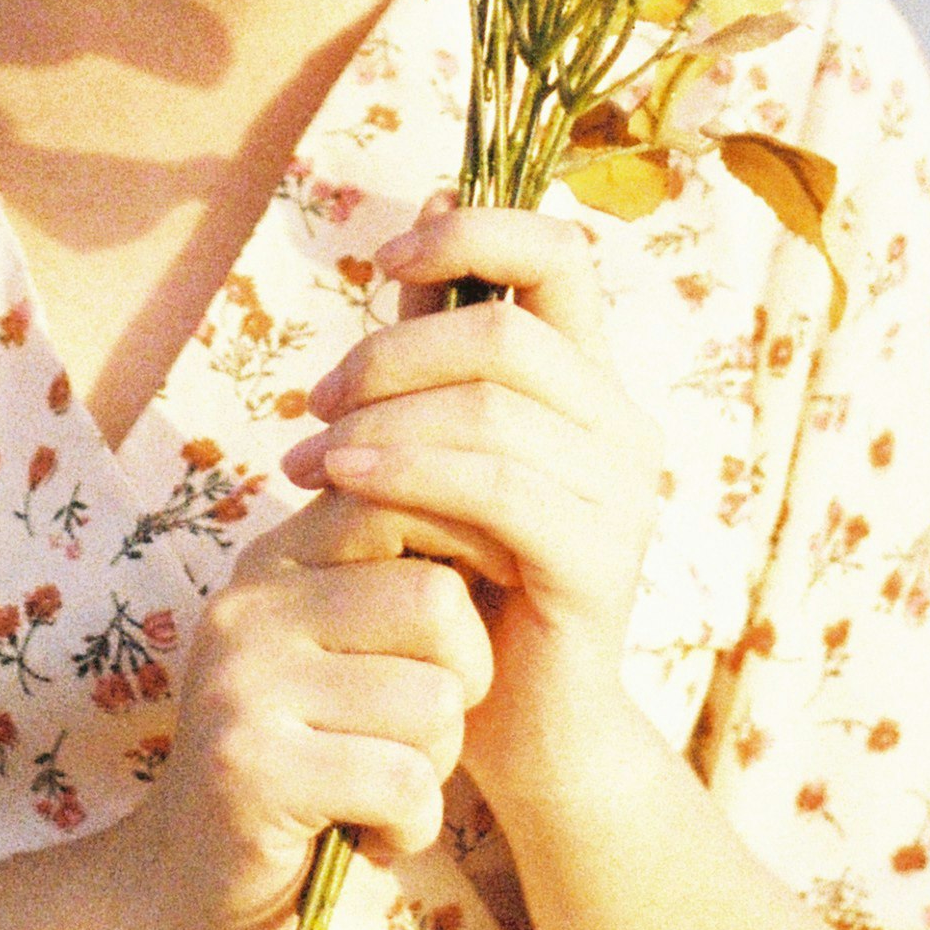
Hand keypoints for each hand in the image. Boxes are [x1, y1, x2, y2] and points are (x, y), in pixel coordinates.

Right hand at [109, 489, 490, 929]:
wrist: (191, 888)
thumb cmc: (303, 767)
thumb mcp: (335, 656)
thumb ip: (388, 587)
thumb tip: (499, 519)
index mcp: (272, 564)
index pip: (396, 497)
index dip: (468, 548)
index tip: (479, 614)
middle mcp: (247, 606)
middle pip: (438, 602)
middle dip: (464, 681)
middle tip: (419, 737)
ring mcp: (242, 684)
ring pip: (433, 700)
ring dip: (436, 766)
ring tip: (382, 788)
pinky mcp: (251, 768)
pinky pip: (405, 781)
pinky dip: (412, 824)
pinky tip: (372, 835)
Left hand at [286, 201, 671, 810]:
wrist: (517, 729)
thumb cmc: (464, 576)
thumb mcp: (437, 442)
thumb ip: (436, 336)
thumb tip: (426, 200)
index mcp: (590, 382)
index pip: (561, 252)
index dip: (472, 232)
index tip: (383, 259)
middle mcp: (621, 427)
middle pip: (505, 328)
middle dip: (389, 351)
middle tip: (312, 403)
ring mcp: (621, 496)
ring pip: (493, 405)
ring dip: (381, 418)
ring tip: (307, 459)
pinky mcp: (595, 562)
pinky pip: (497, 487)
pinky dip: (408, 472)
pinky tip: (343, 485)